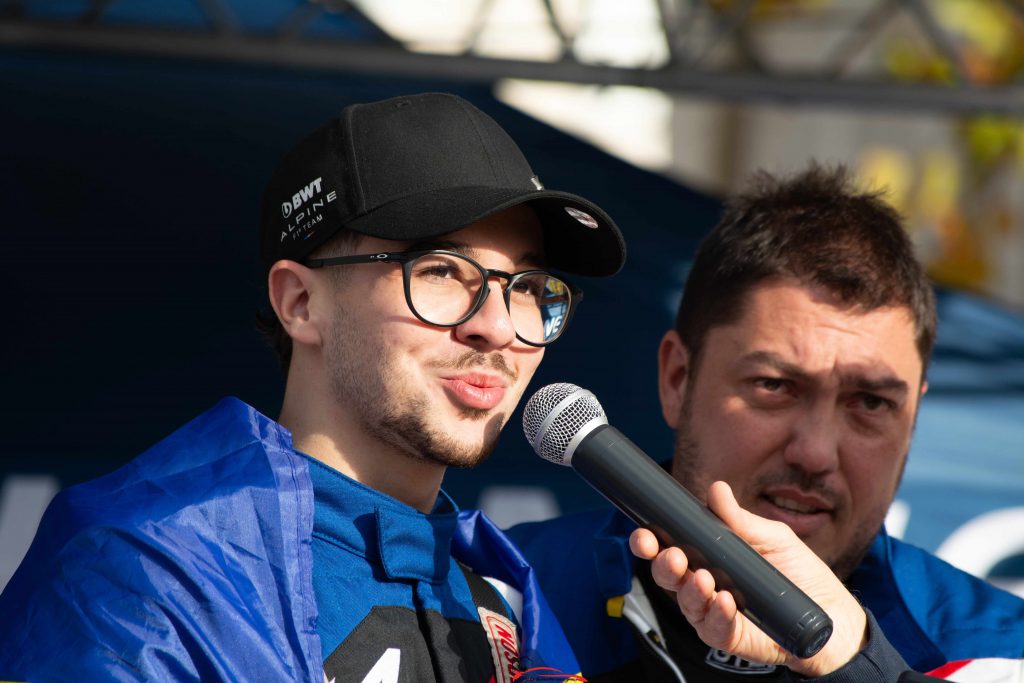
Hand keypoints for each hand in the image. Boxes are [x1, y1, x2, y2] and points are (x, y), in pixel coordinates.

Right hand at [629, 481, 867, 677]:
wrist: (832, 614)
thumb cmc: (800, 574)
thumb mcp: (772, 537)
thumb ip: (740, 519)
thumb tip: (716, 490)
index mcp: (708, 557)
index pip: (670, 548)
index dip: (651, 542)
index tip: (644, 534)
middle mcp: (705, 585)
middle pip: (669, 577)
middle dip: (663, 565)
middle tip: (671, 556)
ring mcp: (715, 613)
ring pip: (687, 604)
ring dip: (690, 591)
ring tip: (703, 579)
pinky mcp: (731, 638)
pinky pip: (714, 630)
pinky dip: (717, 615)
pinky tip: (725, 602)